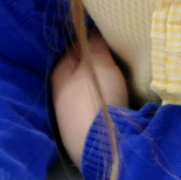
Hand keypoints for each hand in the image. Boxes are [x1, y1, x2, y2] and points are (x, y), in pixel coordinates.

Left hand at [51, 33, 127, 164]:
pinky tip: (119, 100)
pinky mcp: (86, 135)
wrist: (104, 147)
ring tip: (122, 76)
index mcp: (58, 75)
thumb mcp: (97, 63)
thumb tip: (91, 32)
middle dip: (96, 64)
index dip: (89, 39)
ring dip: (102, 84)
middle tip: (117, 54)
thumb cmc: (96, 98)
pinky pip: (97, 109)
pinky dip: (106, 102)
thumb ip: (95, 46)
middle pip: (80, 72)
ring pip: (88, 92)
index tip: (106, 35)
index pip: (73, 49)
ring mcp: (70, 119)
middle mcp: (59, 97)